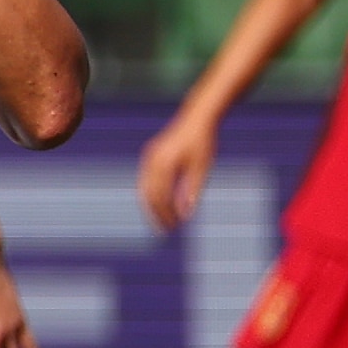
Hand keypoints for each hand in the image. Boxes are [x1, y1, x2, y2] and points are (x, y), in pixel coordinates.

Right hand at [135, 110, 214, 230]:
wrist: (196, 118)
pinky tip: (160, 203)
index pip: (160, 196)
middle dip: (156, 214)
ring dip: (152, 206)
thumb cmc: (202, 142)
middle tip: (164, 230)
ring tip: (161, 220)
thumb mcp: (201, 168)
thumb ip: (192, 190)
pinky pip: (146, 180)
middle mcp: (151, 161)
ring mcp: (148, 157)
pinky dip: (151, 194)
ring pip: (144, 188)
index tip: (174, 226)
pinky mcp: (150, 156)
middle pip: (148, 195)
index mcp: (164, 164)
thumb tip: (186, 214)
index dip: (166, 213)